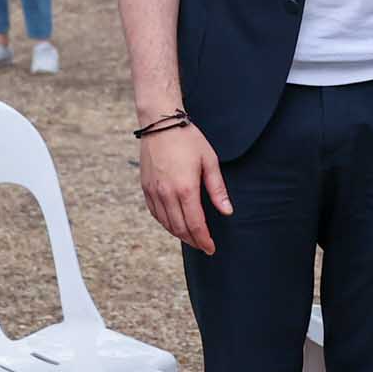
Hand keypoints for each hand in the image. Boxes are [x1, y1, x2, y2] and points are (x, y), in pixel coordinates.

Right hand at [139, 120, 230, 254]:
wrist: (160, 123)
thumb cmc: (188, 139)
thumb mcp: (209, 161)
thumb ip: (217, 189)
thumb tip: (227, 211)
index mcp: (186, 189)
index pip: (195, 225)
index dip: (204, 240)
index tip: (211, 248)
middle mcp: (167, 194)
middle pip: (180, 228)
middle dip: (193, 241)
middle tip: (203, 246)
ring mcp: (154, 192)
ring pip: (166, 223)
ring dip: (179, 234)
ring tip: (191, 237)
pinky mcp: (145, 188)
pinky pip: (155, 213)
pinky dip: (165, 223)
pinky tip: (174, 224)